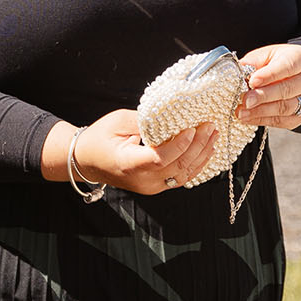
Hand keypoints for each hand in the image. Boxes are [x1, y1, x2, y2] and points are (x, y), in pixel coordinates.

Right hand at [50, 108, 220, 194]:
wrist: (88, 161)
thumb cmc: (100, 138)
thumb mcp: (118, 121)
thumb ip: (145, 120)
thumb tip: (172, 113)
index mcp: (128, 164)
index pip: (159, 159)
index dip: (179, 145)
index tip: (192, 128)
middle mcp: (142, 180)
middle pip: (176, 167)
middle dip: (197, 146)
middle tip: (209, 126)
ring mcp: (151, 186)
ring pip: (183, 175)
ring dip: (201, 155)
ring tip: (213, 135)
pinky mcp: (156, 186)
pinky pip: (181, 178)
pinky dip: (196, 164)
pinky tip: (206, 151)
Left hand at [236, 44, 300, 127]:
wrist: (299, 74)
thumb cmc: (280, 62)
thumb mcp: (268, 55)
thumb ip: (254, 62)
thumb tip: (236, 73)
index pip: (287, 67)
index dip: (269, 75)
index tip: (252, 81)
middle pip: (287, 90)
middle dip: (263, 97)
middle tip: (245, 100)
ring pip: (286, 108)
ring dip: (261, 112)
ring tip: (242, 112)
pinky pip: (283, 121)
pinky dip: (264, 120)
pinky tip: (249, 118)